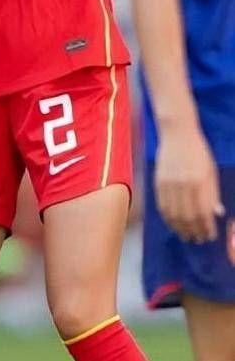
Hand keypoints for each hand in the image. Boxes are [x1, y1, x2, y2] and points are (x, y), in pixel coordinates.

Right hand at [155, 124, 224, 242]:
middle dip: (193, 230)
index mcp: (198, 182)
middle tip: (198, 239)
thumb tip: (216, 214)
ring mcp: (167, 184)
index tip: (210, 235)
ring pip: (172, 213)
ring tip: (185, 235)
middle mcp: (182, 185)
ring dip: (179, 227)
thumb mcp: (211, 172)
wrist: (177, 135)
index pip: (203, 211)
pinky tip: (173, 223)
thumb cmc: (199, 152)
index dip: (206, 226)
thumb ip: (212, 193)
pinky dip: (167, 217)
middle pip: (186, 215)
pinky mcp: (157, 182)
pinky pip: (161, 204)